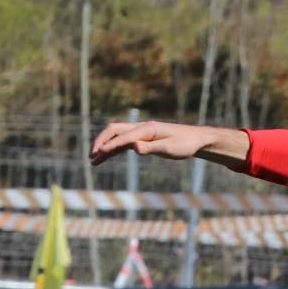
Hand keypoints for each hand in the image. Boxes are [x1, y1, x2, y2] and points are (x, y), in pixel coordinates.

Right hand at [90, 119, 224, 165]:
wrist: (196, 140)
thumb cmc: (185, 144)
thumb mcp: (170, 149)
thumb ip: (151, 148)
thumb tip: (134, 147)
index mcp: (147, 129)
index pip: (124, 136)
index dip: (111, 145)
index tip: (99, 154)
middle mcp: (141, 128)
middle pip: (114, 130)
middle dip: (101, 141)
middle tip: (91, 155)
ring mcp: (140, 133)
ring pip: (116, 137)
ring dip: (104, 147)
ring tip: (93, 160)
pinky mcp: (142, 139)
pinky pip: (123, 143)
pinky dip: (113, 150)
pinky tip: (105, 158)